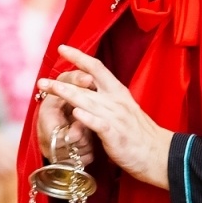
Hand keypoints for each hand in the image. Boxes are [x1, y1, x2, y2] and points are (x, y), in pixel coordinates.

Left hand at [37, 45, 172, 189]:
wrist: (160, 154)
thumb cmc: (141, 135)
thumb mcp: (126, 110)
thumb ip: (108, 100)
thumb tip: (91, 91)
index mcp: (118, 92)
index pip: (97, 68)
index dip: (79, 56)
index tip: (62, 48)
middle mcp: (116, 100)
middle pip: (86, 84)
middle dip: (61, 82)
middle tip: (41, 80)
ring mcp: (116, 117)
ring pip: (87, 101)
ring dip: (66, 93)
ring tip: (49, 88)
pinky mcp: (116, 135)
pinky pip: (99, 123)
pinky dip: (86, 117)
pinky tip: (74, 112)